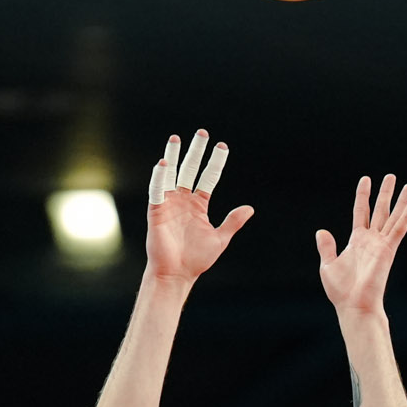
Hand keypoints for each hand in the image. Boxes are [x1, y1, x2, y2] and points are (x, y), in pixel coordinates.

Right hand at [144, 129, 254, 287]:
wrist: (177, 274)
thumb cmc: (197, 259)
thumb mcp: (220, 238)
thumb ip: (233, 222)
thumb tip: (249, 208)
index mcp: (199, 205)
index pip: (208, 178)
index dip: (216, 162)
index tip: (222, 146)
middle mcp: (183, 200)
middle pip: (190, 169)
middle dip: (196, 151)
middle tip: (202, 132)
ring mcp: (169, 204)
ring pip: (171, 175)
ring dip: (172, 157)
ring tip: (175, 138)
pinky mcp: (156, 211)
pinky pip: (157, 190)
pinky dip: (159, 178)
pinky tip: (162, 164)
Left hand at [316, 174, 406, 316]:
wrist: (353, 305)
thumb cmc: (341, 291)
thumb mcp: (328, 265)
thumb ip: (327, 247)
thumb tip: (321, 231)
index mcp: (357, 241)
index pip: (360, 212)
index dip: (363, 196)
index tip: (366, 179)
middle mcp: (371, 240)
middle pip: (380, 211)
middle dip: (386, 194)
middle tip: (391, 176)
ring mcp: (381, 244)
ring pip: (393, 217)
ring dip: (401, 201)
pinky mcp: (389, 250)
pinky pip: (399, 229)